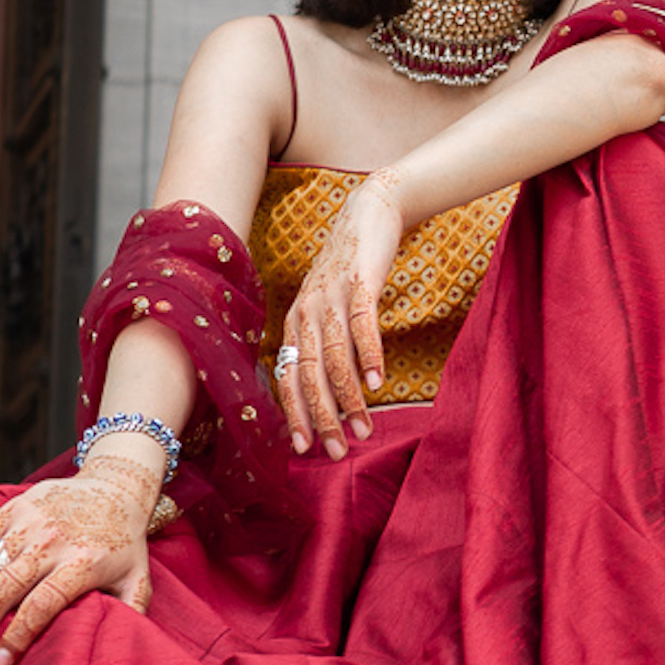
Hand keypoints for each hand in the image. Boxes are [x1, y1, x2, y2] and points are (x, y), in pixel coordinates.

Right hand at [0, 461, 158, 664]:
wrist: (115, 487)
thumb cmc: (124, 544)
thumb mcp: (138, 579)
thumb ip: (130, 612)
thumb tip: (116, 645)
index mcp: (83, 562)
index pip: (40, 606)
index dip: (15, 637)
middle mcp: (52, 541)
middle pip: (3, 591)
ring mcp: (29, 521)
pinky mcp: (12, 507)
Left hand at [279, 171, 403, 458]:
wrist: (369, 214)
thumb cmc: (350, 270)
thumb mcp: (328, 308)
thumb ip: (325, 345)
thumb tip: (331, 394)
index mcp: (295, 322)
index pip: (287, 376)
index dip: (294, 414)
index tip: (303, 449)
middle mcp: (306, 311)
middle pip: (308, 373)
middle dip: (321, 417)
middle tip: (337, 451)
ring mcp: (332, 296)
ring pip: (334, 356)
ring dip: (348, 397)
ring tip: (363, 428)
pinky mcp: (360, 281)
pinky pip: (362, 325)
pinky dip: (368, 355)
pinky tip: (377, 383)